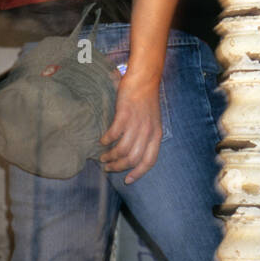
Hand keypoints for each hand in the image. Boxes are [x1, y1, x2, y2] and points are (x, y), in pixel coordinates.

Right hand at [99, 68, 162, 182]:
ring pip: (123, 150)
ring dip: (111, 156)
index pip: (149, 161)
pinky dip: (107, 140)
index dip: (138, 173)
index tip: (128, 180)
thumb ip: (146, 136)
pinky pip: (114, 134)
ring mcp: (137, 123)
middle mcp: (148, 132)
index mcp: (156, 135)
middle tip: (108, 167)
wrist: (145, 79)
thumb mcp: (152, 122)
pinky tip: (103, 140)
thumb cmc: (146, 101)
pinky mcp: (125, 114)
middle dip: (119, 167)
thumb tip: (133, 153)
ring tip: (103, 157)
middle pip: (133, 159)